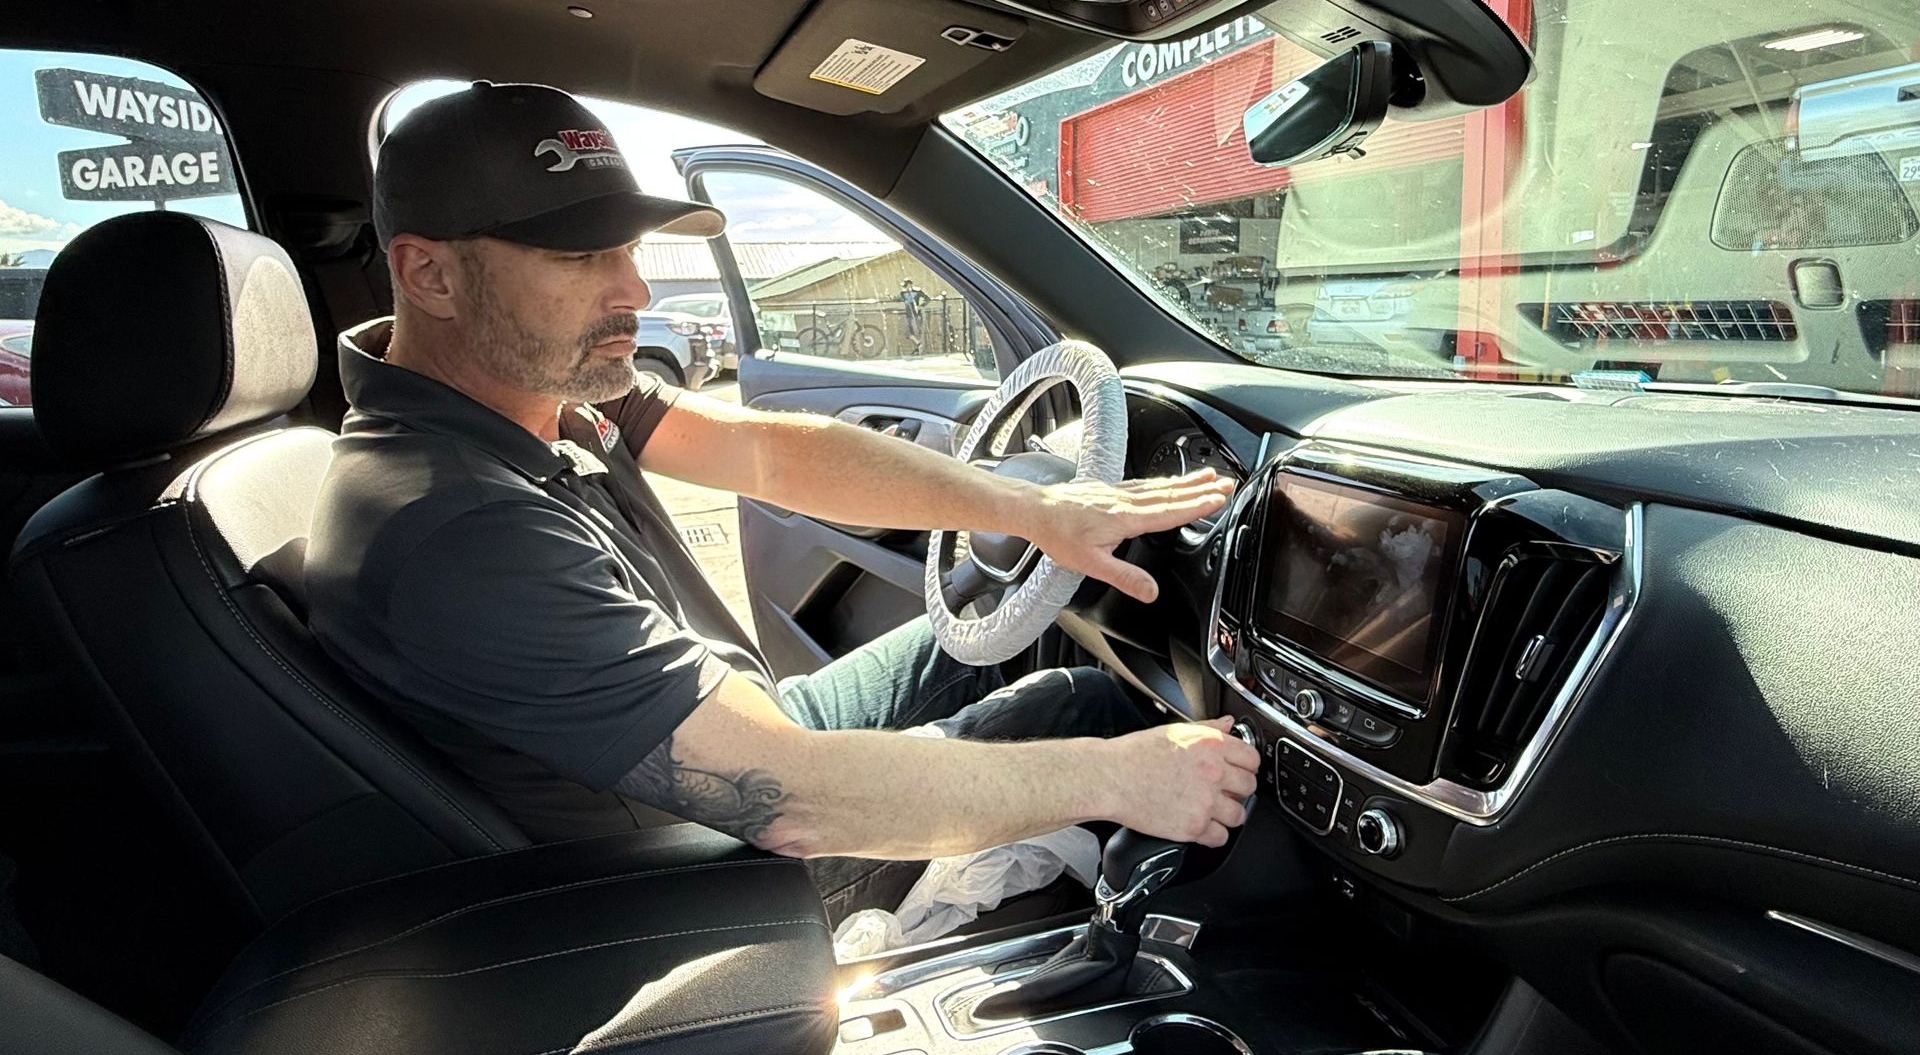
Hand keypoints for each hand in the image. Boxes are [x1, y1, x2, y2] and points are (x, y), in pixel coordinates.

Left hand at [1021, 469, 1235, 602]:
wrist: (1035, 510)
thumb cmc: (1058, 535)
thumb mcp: (1091, 564)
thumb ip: (1124, 577)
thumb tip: (1150, 592)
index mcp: (1126, 518)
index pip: (1170, 511)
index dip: (1197, 505)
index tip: (1219, 498)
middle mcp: (1125, 501)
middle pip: (1171, 494)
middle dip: (1202, 488)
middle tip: (1227, 483)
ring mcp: (1118, 492)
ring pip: (1160, 486)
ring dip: (1187, 482)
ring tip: (1209, 476)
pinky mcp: (1110, 489)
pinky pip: (1146, 484)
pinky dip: (1165, 482)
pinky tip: (1169, 482)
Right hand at [1096, 717, 1260, 846]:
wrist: (1110, 778)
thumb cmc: (1135, 754)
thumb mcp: (1174, 730)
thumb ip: (1207, 727)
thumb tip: (1228, 724)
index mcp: (1211, 746)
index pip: (1252, 759)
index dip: (1246, 766)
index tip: (1239, 770)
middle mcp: (1213, 773)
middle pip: (1249, 787)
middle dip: (1238, 790)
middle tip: (1224, 791)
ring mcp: (1205, 802)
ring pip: (1239, 815)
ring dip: (1228, 814)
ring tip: (1213, 810)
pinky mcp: (1193, 827)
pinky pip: (1221, 838)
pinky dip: (1212, 835)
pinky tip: (1202, 825)